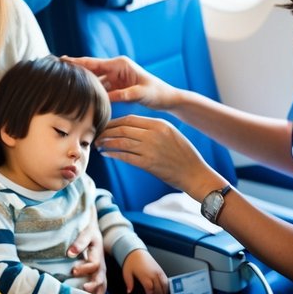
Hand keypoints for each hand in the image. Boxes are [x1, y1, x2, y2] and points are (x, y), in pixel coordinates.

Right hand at [64, 55, 174, 109]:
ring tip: (65, 84)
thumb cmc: (157, 93)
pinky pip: (100, 87)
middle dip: (75, 69)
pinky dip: (91, 91)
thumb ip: (125, 95)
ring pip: (94, 79)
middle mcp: (115, 68)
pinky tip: (81, 95)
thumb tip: (108, 98)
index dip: (77, 62)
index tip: (62, 60)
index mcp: (120, 64)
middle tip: (57, 70)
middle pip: (91, 68)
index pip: (94, 63)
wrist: (167, 98)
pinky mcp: (116, 85)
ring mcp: (115, 76)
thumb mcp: (142, 93)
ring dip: (82, 81)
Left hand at [69, 221, 107, 293]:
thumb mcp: (86, 233)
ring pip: (102, 287)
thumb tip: (70, 253)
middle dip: (93, 286)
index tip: (74, 271)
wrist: (93, 231)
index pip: (94, 265)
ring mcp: (100, 272)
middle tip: (83, 289)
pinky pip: (100, 288)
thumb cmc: (88, 232)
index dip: (84, 268)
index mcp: (98, 255)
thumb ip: (79, 242)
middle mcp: (101, 266)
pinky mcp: (97, 275)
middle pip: (101, 279)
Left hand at [98, 114, 216, 196]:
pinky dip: (113, 154)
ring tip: (98, 144)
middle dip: (106, 131)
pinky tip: (106, 154)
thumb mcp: (171, 134)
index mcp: (159, 124)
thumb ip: (153, 129)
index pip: (130, 119)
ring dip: (106, 143)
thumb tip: (131, 128)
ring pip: (121, 142)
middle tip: (97, 135)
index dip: (114, 122)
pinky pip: (125, 156)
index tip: (106, 126)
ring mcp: (150, 149)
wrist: (195, 173)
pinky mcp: (148, 164)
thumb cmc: (184, 155)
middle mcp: (154, 134)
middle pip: (122, 129)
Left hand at [122, 249, 169, 293]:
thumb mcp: (126, 272)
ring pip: (164, 284)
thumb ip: (128, 283)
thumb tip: (129, 291)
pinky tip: (164, 291)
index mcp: (144, 275)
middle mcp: (152, 273)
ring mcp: (158, 271)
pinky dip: (166, 286)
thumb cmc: (130, 262)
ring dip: (164, 292)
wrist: (136, 251)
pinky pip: (166, 280)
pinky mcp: (160, 270)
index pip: (150, 288)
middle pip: (158, 288)